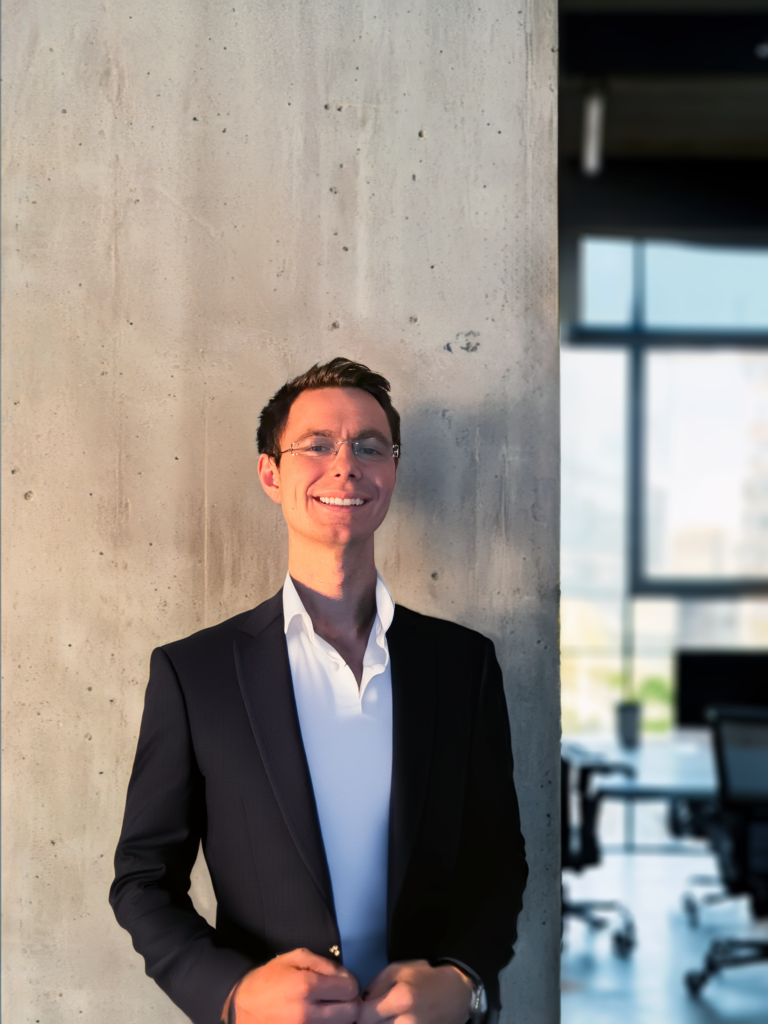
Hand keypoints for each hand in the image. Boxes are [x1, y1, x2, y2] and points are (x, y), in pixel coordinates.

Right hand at [228, 948, 360, 1023]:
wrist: (241, 1008)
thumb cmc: (269, 979)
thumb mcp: (294, 958)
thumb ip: (324, 963)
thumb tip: (346, 976)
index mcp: (306, 987)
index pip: (350, 989)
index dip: (349, 984)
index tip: (340, 984)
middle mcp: (307, 1014)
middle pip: (351, 1013)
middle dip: (348, 1003)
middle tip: (336, 998)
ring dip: (340, 1018)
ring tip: (328, 1009)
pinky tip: (319, 1018)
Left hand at [358, 960, 472, 1023]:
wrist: (455, 995)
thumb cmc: (425, 978)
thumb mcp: (398, 969)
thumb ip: (375, 984)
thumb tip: (361, 1002)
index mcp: (401, 999)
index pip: (365, 1015)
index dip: (356, 1013)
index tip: (356, 1008)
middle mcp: (406, 1022)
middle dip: (365, 1022)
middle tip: (368, 1014)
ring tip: (379, 1017)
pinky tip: (390, 1021)